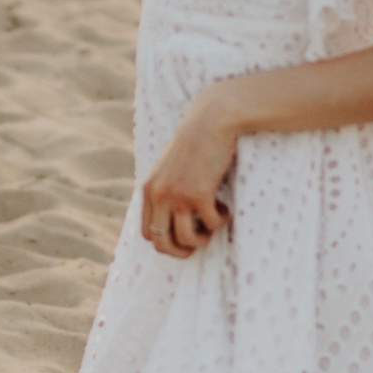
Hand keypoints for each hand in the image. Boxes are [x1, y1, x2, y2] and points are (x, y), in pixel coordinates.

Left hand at [140, 96, 239, 258]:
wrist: (210, 121)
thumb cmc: (195, 144)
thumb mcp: (170, 169)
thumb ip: (165, 191)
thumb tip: (173, 222)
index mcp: (148, 190)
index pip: (147, 234)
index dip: (166, 244)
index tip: (183, 240)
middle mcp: (159, 195)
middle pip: (162, 243)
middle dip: (181, 251)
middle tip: (199, 244)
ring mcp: (178, 195)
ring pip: (187, 239)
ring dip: (203, 239)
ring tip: (213, 223)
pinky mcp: (199, 193)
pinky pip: (211, 223)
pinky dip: (220, 221)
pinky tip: (225, 208)